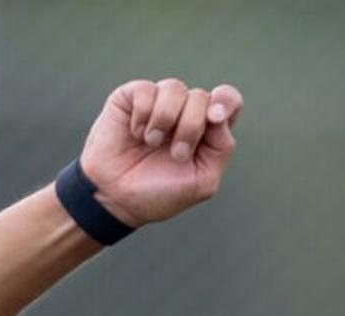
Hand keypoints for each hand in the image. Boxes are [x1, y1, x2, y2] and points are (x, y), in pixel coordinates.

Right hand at [79, 78, 242, 227]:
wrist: (116, 198)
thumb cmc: (160, 193)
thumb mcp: (203, 181)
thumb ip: (221, 148)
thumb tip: (218, 114)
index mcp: (206, 131)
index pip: (228, 99)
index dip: (226, 100)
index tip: (215, 117)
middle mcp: (184, 112)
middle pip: (202, 96)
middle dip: (191, 127)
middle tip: (176, 154)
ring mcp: (158, 102)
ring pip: (175, 88)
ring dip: (165, 120)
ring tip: (151, 144)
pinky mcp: (131, 97)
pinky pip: (146, 89)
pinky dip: (143, 115)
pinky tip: (136, 133)